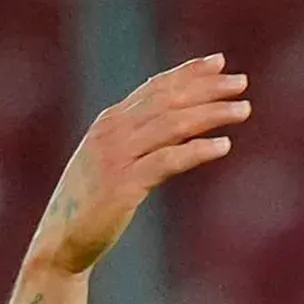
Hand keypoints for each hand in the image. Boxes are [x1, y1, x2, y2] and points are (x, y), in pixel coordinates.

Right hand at [33, 53, 250, 275]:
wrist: (61, 241)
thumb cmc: (91, 204)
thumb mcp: (112, 162)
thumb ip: (137, 140)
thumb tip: (176, 126)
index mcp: (109, 122)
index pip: (155, 88)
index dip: (188, 73)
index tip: (219, 62)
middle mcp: (112, 132)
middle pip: (168, 100)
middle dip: (207, 88)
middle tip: (241, 82)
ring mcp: (117, 157)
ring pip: (172, 125)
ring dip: (211, 114)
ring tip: (242, 110)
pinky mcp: (124, 185)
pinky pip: (168, 161)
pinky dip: (197, 151)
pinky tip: (224, 146)